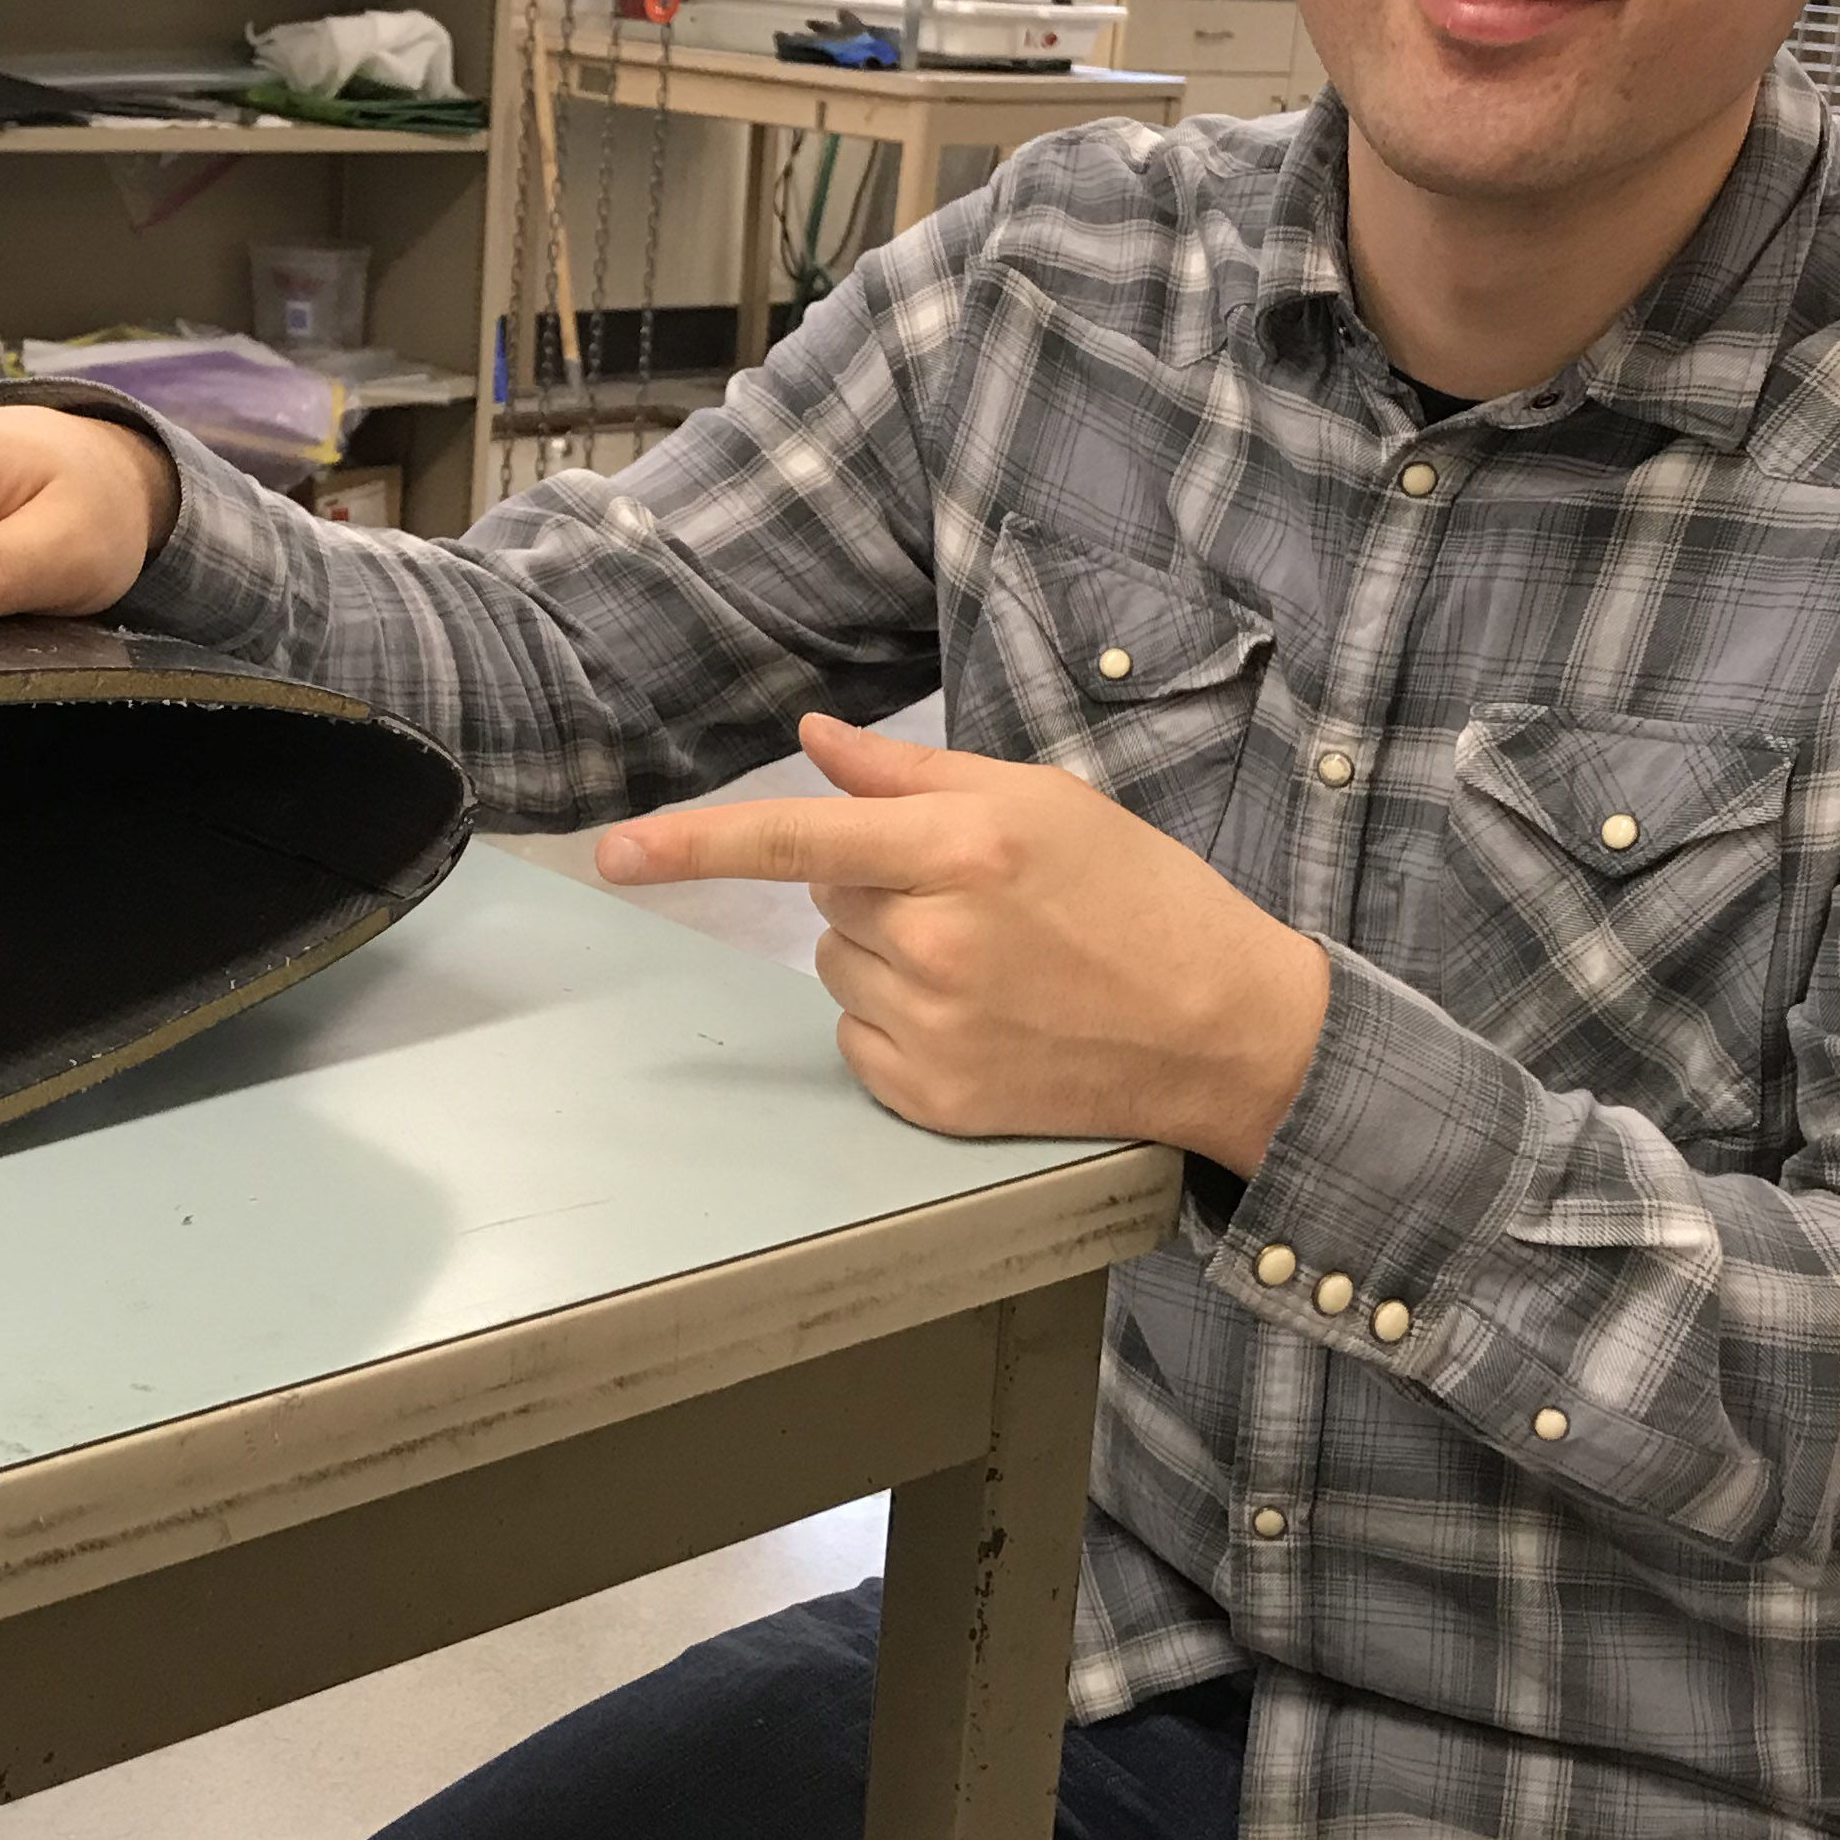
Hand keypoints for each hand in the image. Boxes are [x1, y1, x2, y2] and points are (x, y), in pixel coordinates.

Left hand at [598, 715, 1328, 1168]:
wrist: (1225, 1030)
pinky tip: (985, 1016)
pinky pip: (860, 1040)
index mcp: (960, 850)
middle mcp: (934, 939)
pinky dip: (902, 1024)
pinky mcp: (935, 1098)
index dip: (695, 844)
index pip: (796, 837)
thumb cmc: (1140, 896)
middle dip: (877, 884)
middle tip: (979, 898)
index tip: (614, 853)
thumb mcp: (1043, 801)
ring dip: (888, 954)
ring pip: (841, 966)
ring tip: (992, 961)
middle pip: (823, 895)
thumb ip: (915, 775)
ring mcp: (933, 1028)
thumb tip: (814, 741)